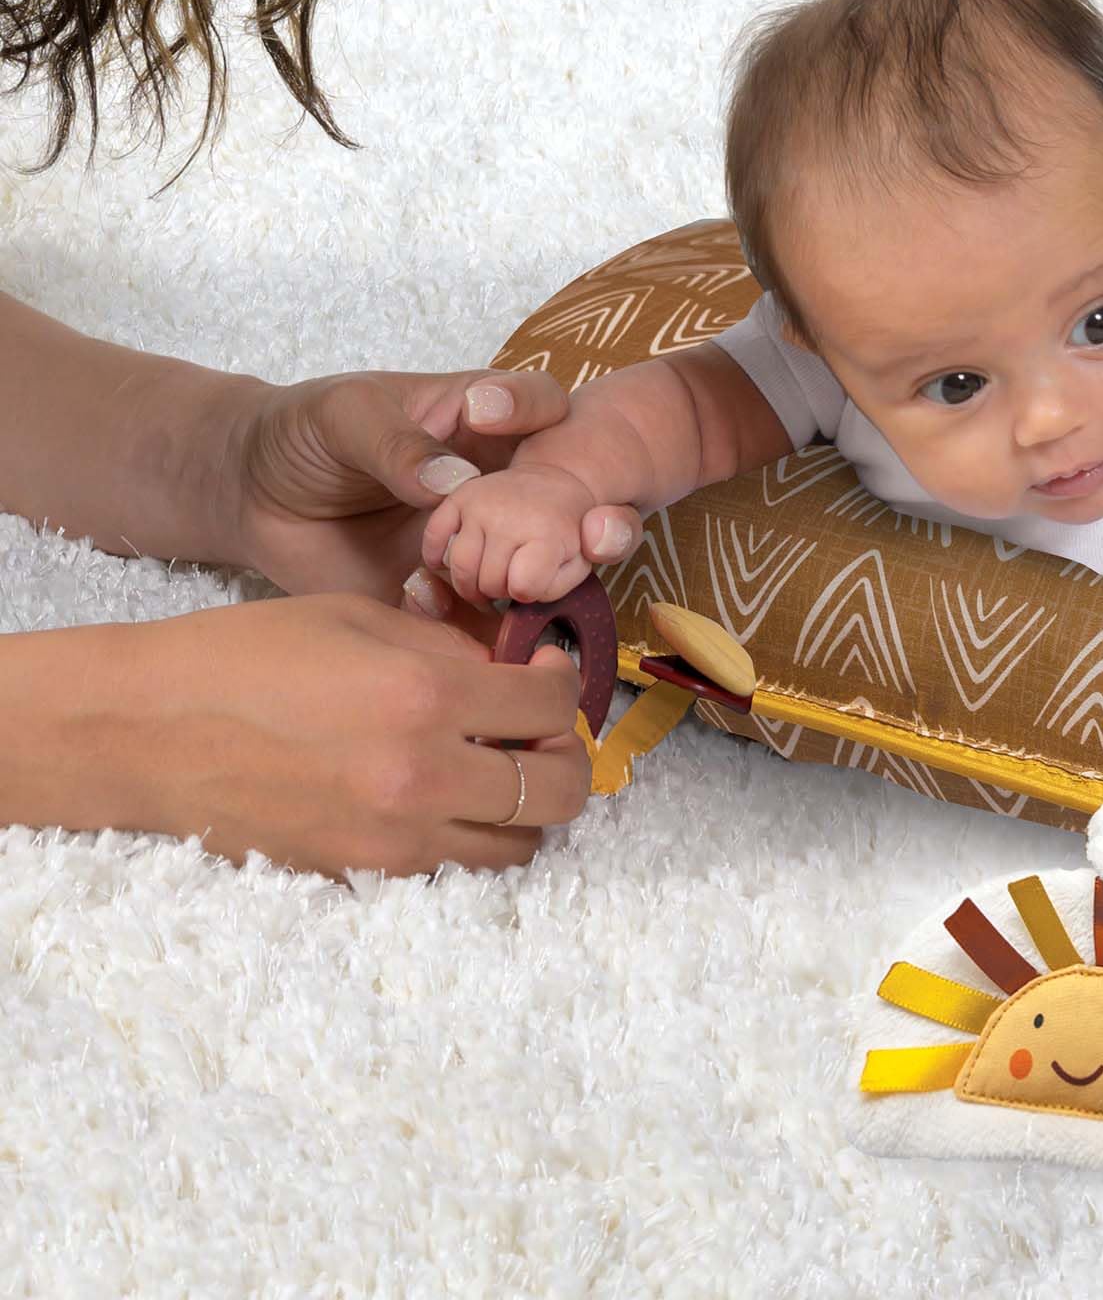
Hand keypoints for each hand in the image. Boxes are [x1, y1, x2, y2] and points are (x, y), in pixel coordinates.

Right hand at [106, 593, 592, 876]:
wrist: (145, 731)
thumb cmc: (245, 656)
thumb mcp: (360, 618)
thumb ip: (451, 646)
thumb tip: (515, 667)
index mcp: (425, 694)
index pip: (553, 705)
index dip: (563, 683)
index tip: (544, 671)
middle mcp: (422, 774)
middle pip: (560, 790)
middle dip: (565, 755)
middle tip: (537, 730)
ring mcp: (393, 838)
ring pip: (518, 845)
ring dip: (523, 806)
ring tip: (492, 766)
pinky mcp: (359, 878)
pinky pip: (453, 870)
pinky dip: (467, 838)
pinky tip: (439, 799)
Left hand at [228, 368, 643, 606]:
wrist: (251, 497)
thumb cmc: (304, 432)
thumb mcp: (345, 416)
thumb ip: (397, 443)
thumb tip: (452, 480)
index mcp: (483, 420)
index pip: (542, 406)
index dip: (535, 411)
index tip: (488, 417)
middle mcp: (498, 482)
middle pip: (569, 497)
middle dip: (593, 515)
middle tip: (586, 530)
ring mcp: (479, 543)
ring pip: (541, 566)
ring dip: (546, 581)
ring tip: (512, 587)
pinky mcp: (447, 598)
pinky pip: (481, 620)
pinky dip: (476, 627)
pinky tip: (423, 605)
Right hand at [421, 460, 600, 607]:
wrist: (560, 481)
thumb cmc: (579, 524)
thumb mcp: (613, 536)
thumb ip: (616, 542)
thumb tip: (595, 534)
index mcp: (550, 527)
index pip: (524, 587)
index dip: (532, 593)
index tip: (540, 581)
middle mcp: (511, 513)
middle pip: (489, 584)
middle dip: (504, 592)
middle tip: (518, 579)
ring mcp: (481, 504)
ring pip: (461, 569)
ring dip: (474, 585)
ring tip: (494, 579)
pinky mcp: (458, 498)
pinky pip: (434, 540)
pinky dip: (439, 558)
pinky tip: (461, 564)